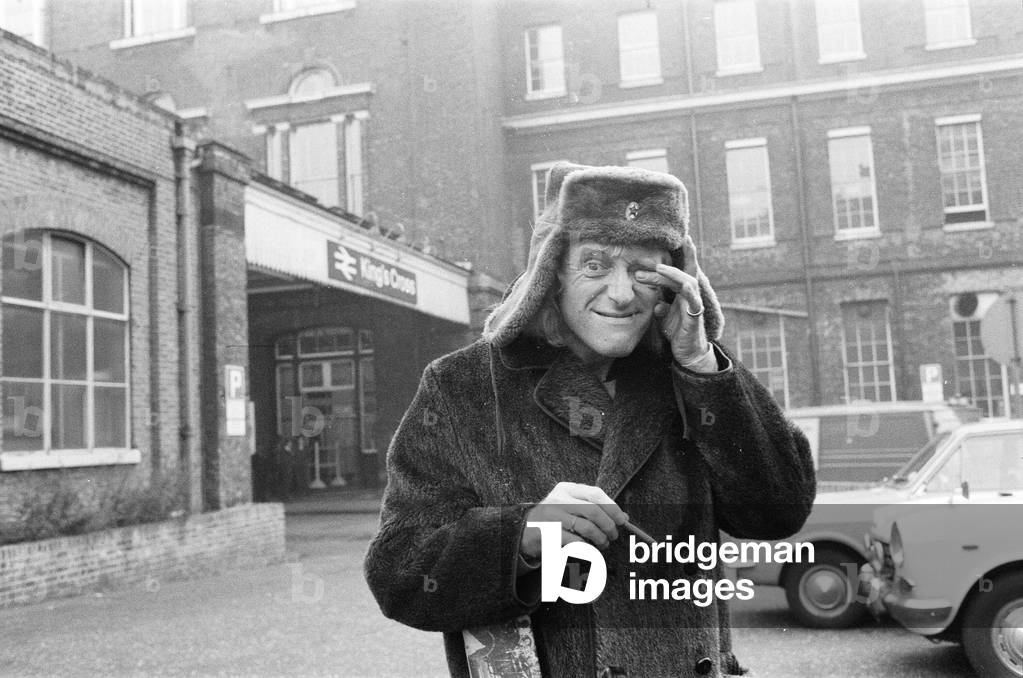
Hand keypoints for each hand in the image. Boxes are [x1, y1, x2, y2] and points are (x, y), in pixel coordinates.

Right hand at [520, 482, 628, 558]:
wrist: (523, 531)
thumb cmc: (554, 518)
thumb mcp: (569, 505)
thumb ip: (593, 507)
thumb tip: (623, 517)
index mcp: (566, 489)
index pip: (595, 493)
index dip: (612, 507)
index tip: (622, 520)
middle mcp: (558, 499)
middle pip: (594, 511)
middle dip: (608, 525)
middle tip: (613, 535)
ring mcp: (552, 516)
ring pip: (587, 527)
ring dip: (600, 539)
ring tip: (603, 544)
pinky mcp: (549, 534)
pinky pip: (576, 542)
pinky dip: (587, 548)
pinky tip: (590, 550)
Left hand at [636, 235, 709, 364]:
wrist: (689, 352)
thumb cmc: (678, 330)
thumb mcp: (664, 314)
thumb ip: (659, 302)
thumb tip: (655, 300)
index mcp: (681, 291)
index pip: (678, 268)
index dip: (677, 253)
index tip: (671, 239)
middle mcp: (690, 293)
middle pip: (678, 272)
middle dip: (660, 265)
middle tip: (640, 261)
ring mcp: (694, 303)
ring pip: (685, 282)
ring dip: (671, 275)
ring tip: (658, 268)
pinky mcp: (695, 316)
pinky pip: (693, 302)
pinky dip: (688, 293)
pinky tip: (683, 286)